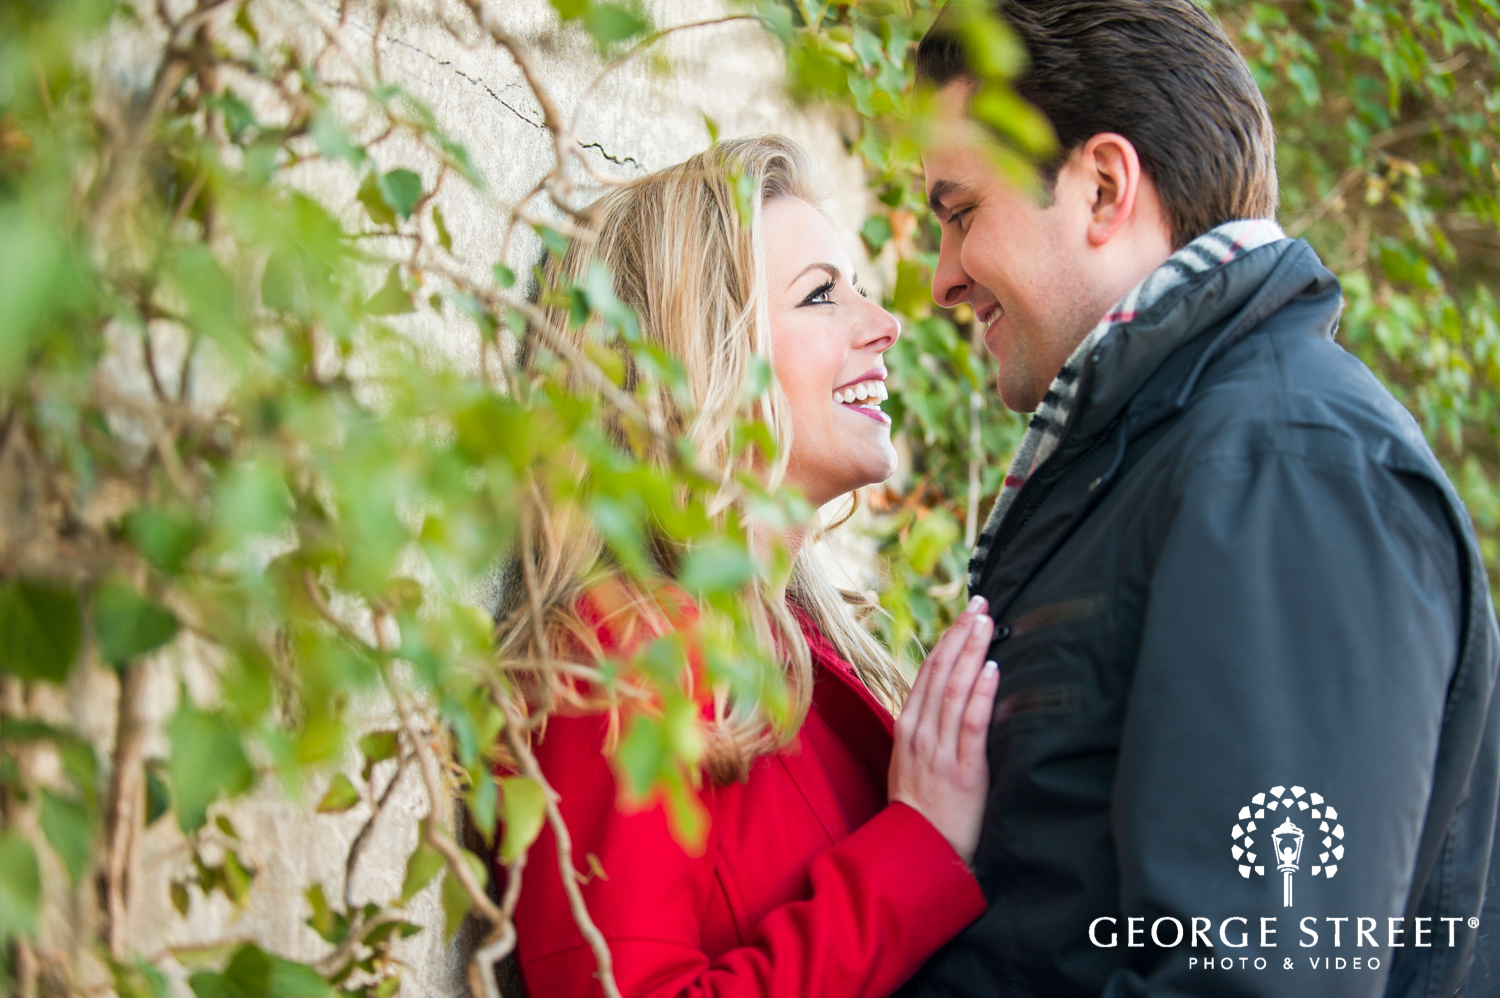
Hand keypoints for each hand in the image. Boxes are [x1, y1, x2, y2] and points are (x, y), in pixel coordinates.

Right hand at [888, 595, 998, 865]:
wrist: (917, 852)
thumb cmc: (920, 808)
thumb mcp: (913, 761)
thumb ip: (930, 728)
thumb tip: (955, 695)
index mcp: (907, 727)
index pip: (928, 673)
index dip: (947, 641)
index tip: (965, 615)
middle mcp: (920, 733)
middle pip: (941, 673)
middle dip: (961, 635)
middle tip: (981, 605)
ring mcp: (939, 751)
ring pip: (955, 691)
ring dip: (972, 653)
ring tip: (987, 624)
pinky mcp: (962, 771)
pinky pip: (972, 725)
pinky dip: (982, 694)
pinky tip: (992, 669)